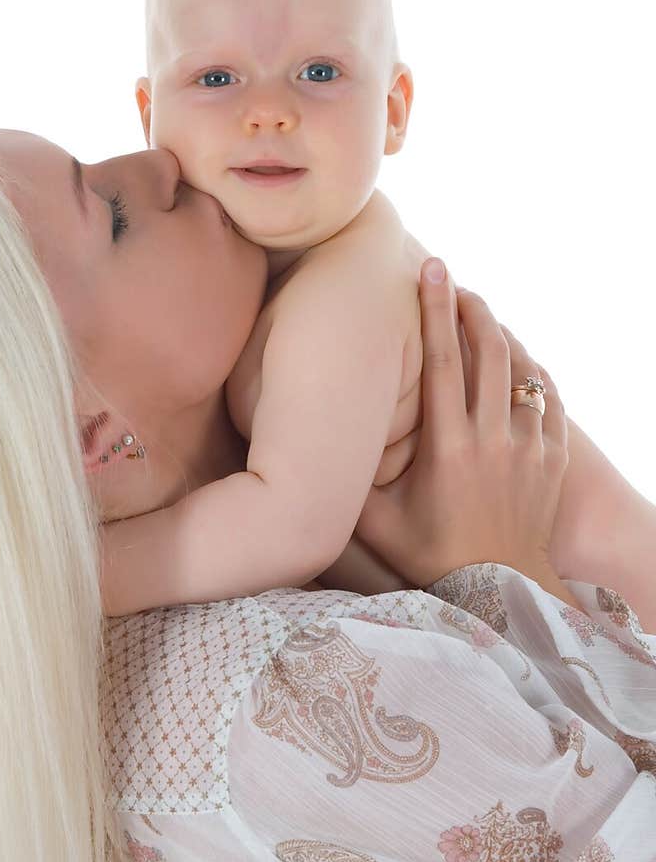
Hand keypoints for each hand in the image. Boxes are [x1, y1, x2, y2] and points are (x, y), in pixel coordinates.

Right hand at [355, 260, 569, 589]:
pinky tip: (517, 363)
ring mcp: (530, 448)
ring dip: (502, 336)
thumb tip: (308, 448)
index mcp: (450, 447)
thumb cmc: (430, 555)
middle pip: (490, 351)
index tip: (431, 270)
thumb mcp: (375, 523)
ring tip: (481, 317)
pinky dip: (533, 373)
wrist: (498, 592)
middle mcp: (494, 439)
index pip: (445, 361)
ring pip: (523, 370)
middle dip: (472, 307)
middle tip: (455, 284)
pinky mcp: (553, 460)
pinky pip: (549, 399)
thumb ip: (346, 482)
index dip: (435, 310)